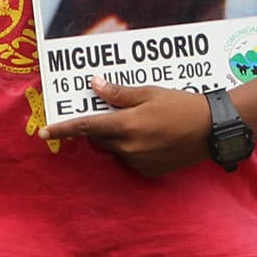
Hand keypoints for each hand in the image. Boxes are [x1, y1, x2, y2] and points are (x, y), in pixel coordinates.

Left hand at [43, 78, 212, 176]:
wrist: (213, 129)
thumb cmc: (183, 105)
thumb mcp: (150, 93)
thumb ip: (120, 93)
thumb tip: (95, 85)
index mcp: (127, 125)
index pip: (86, 127)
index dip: (63, 128)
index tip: (43, 132)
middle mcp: (129, 147)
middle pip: (99, 138)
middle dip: (100, 127)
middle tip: (115, 113)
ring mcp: (139, 161)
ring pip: (114, 149)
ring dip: (117, 138)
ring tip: (143, 123)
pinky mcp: (148, 171)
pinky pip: (129, 159)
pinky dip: (132, 148)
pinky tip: (152, 137)